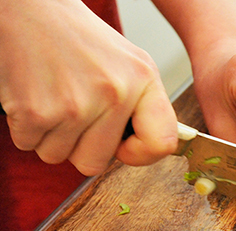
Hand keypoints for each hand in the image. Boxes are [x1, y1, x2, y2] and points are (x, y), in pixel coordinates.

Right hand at [0, 0, 177, 175]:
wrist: (28, 8)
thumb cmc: (78, 38)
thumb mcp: (130, 64)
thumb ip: (144, 107)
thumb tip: (152, 149)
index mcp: (144, 80)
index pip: (162, 144)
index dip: (141, 154)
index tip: (124, 146)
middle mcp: (115, 93)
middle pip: (96, 162)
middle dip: (80, 145)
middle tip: (72, 109)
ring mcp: (75, 105)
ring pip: (59, 156)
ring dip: (50, 136)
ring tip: (52, 97)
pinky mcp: (36, 112)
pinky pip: (28, 145)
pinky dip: (26, 128)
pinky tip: (33, 95)